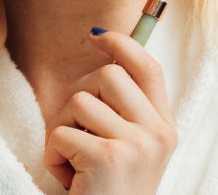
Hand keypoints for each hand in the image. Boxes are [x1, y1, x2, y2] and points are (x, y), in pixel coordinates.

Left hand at [44, 30, 176, 193]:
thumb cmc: (108, 191)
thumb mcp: (130, 148)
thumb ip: (124, 108)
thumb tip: (104, 46)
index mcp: (164, 128)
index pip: (148, 67)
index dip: (121, 44)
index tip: (96, 37)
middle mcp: (158, 134)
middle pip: (107, 75)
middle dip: (79, 99)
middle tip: (79, 135)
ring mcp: (135, 145)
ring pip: (78, 100)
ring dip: (62, 130)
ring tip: (74, 162)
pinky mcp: (107, 158)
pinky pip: (60, 132)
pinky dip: (53, 156)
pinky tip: (69, 179)